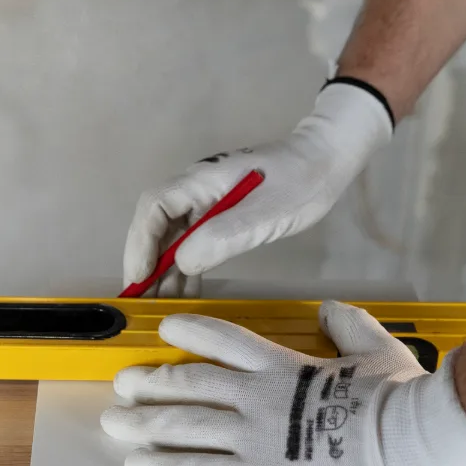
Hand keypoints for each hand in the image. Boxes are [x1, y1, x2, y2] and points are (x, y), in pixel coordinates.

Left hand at [100, 301, 465, 465]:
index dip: (190, 330)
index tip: (168, 328)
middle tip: (124, 384)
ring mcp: (255, 435)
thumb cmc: (399, 401)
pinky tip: (139, 463)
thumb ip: (348, 326)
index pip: (223, 338)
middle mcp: (259, 395)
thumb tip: (333, 311)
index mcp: (284, 365)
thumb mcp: (378, 349)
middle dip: (151, 383)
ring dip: (145, 421)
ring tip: (116, 420)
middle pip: (189, 382)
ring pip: (183, 422)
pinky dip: (164, 465)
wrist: (409, 443)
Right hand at [123, 83, 392, 296]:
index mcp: (200, 180)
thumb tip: (181, 262)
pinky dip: (185, 266)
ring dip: (164, 269)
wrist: (326, 161)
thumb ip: (222, 236)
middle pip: (156, 225)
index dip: (140, 244)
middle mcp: (195, 189)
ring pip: (172, 236)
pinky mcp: (220, 213)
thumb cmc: (299, 183)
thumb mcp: (264, 214)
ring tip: (162, 305)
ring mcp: (206, 201)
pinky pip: (192, 240)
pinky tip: (187, 291)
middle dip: (147, 263)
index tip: (139, 278)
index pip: (153, 208)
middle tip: (143, 301)